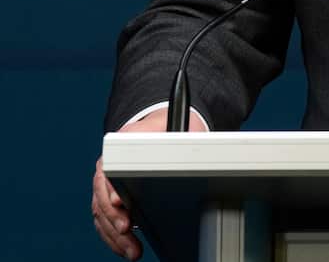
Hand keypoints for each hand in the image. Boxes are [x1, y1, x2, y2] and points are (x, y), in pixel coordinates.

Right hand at [92, 109, 208, 258]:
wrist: (158, 128)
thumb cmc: (163, 127)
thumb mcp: (169, 124)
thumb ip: (171, 137)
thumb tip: (181, 148)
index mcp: (116, 148)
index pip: (107, 171)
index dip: (112, 188)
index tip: (119, 202)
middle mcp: (106, 169)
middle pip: (102, 198)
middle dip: (114, 219)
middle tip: (127, 231)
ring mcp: (107, 187)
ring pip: (103, 215)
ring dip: (115, 236)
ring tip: (132, 251)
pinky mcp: (112, 201)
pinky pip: (107, 222)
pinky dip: (115, 238)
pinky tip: (127, 248)